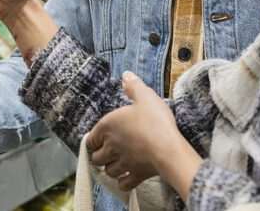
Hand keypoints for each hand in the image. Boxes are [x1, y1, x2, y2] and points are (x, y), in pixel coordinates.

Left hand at [88, 72, 199, 192]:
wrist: (168, 147)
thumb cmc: (155, 121)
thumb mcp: (145, 96)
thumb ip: (133, 86)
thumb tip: (125, 76)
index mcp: (107, 126)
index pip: (91, 138)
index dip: (93, 139)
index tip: (97, 139)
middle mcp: (111, 146)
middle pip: (96, 158)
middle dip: (99, 156)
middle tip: (105, 153)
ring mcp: (122, 163)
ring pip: (108, 171)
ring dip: (110, 169)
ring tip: (115, 164)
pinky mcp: (136, 176)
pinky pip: (123, 184)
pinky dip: (123, 182)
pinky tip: (127, 178)